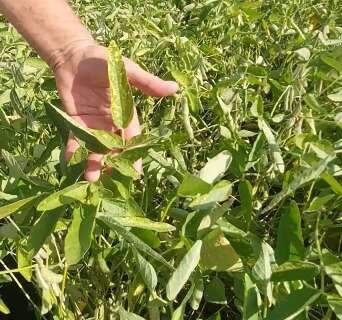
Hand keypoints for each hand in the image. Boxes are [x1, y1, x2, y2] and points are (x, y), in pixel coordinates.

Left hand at [53, 44, 177, 181]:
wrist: (75, 55)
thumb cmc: (104, 61)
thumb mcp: (127, 71)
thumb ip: (147, 83)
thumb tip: (174, 88)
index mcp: (126, 114)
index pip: (132, 139)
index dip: (134, 156)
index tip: (136, 173)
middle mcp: (111, 123)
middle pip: (114, 148)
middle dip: (113, 164)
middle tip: (111, 180)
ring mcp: (93, 124)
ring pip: (95, 147)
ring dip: (93, 162)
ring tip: (91, 178)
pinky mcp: (75, 121)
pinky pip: (75, 138)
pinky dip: (73, 149)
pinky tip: (70, 159)